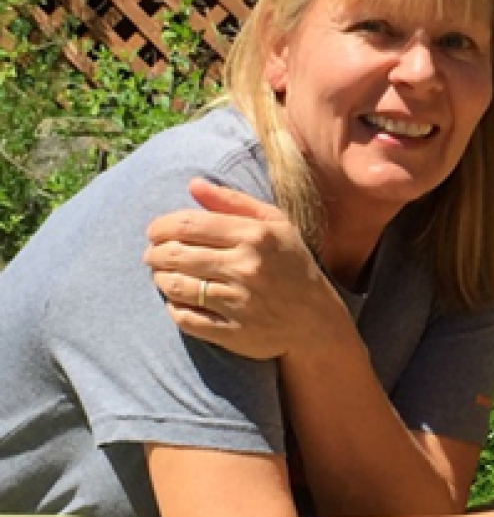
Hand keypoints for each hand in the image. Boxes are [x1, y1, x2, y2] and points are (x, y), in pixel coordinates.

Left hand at [143, 177, 349, 359]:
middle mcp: (246, 267)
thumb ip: (233, 201)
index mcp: (255, 235)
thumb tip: (193, 184)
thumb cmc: (293, 265)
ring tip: (163, 275)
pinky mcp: (232, 332)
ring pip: (175, 286)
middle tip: (154, 254)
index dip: (161, 226)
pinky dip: (173, 308)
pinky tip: (178, 300)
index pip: (188, 224)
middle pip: (175, 254)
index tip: (155, 232)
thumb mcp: (276, 224)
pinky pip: (184, 318)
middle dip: (155, 253)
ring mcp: (239, 302)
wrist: (317, 320)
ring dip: (160, 278)